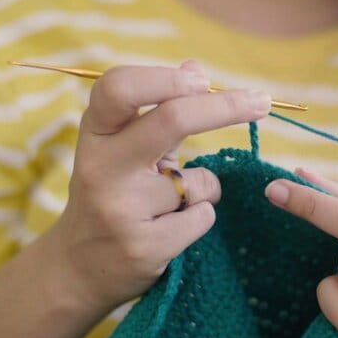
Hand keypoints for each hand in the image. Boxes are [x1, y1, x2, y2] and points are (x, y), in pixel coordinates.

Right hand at [45, 60, 271, 313]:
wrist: (76, 269)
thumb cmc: (111, 194)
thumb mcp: (122, 148)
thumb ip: (158, 110)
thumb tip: (195, 67)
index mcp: (95, 134)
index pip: (119, 86)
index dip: (164, 78)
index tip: (202, 79)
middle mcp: (101, 166)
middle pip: (172, 119)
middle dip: (225, 106)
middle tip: (262, 103)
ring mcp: (120, 208)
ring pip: (199, 181)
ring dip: (204, 188)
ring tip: (172, 204)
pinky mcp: (143, 246)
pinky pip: (203, 216)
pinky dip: (200, 217)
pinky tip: (171, 229)